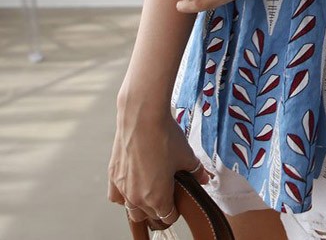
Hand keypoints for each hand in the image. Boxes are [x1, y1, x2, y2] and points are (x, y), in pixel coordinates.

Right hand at [107, 104, 212, 227]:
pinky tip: (133, 185)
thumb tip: (204, 178)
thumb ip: (196, 171)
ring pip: (131, 209)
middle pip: (149, 215)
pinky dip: (123, 196)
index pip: (167, 217)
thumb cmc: (164, 136)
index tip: (179, 201)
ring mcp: (123, 188)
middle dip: (159, 208)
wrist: (142, 117)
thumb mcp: (187, 155)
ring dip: (141, 205)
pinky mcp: (113, 175)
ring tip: (150, 190)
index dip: (176, 210)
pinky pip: (116, 196)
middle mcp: (137, 198)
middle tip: (167, 193)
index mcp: (157, 198)